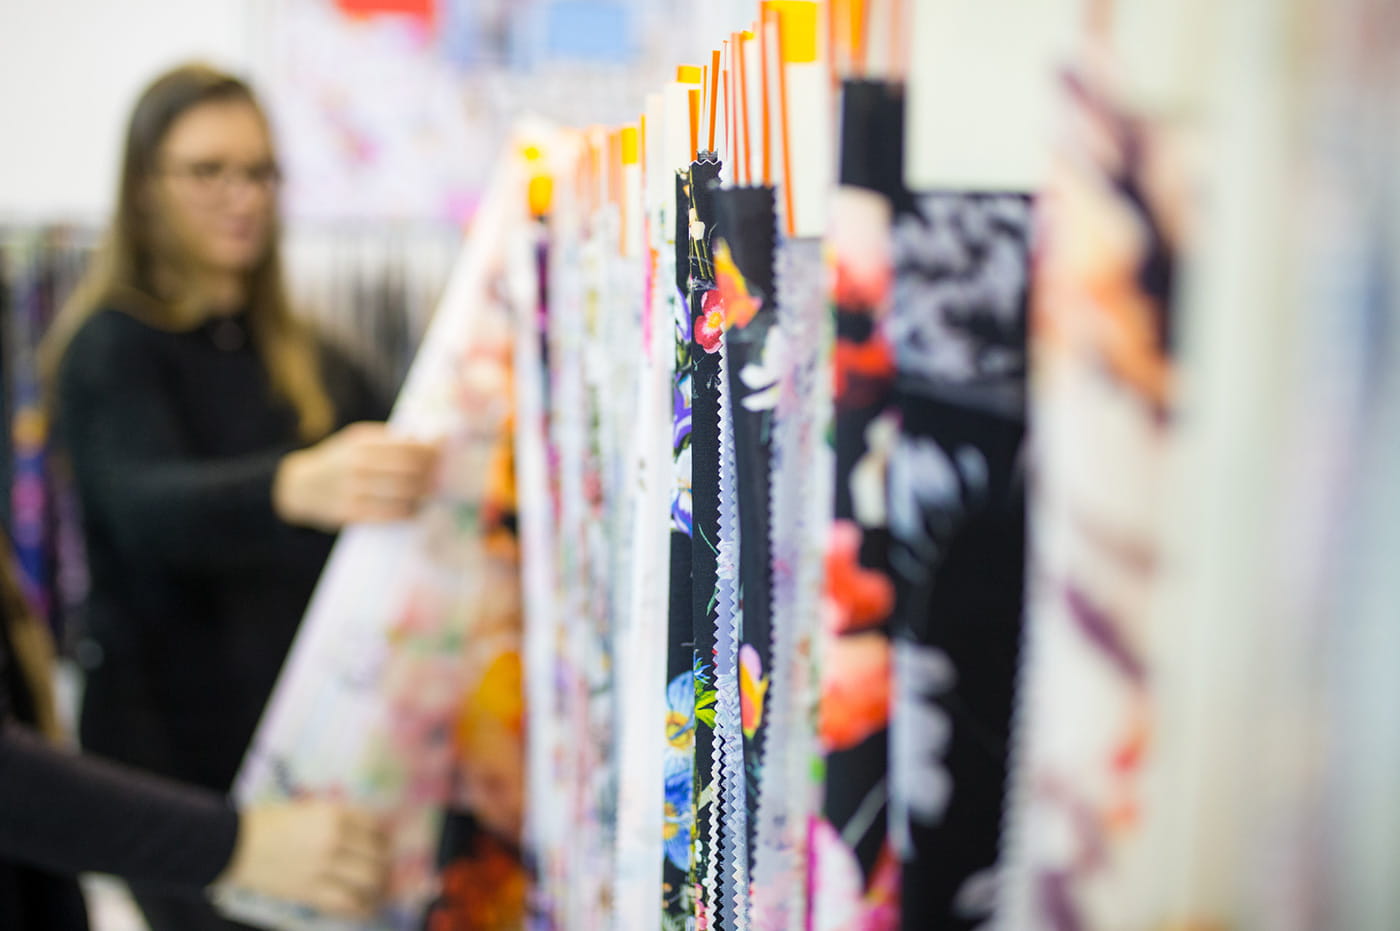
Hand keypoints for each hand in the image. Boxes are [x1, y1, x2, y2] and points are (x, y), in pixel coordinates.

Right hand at [218, 800, 389, 918]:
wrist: (233, 844)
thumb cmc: (268, 823)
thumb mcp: (308, 810)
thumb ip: (337, 819)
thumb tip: (366, 833)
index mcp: (334, 815)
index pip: (376, 828)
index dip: (384, 839)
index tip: (385, 846)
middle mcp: (334, 839)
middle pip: (377, 856)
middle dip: (385, 864)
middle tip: (385, 870)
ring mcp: (323, 867)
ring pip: (369, 880)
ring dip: (379, 887)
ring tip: (379, 890)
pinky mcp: (309, 892)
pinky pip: (347, 903)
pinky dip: (362, 907)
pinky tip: (367, 907)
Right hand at [274, 422, 439, 530]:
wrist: (300, 487)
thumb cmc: (340, 461)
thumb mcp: (357, 441)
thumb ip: (389, 440)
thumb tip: (429, 439)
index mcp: (361, 443)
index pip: (407, 446)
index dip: (431, 451)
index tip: (445, 454)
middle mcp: (356, 464)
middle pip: (408, 470)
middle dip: (431, 474)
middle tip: (445, 477)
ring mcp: (352, 490)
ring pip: (401, 493)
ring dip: (423, 495)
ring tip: (433, 494)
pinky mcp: (350, 513)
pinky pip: (388, 514)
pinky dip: (408, 512)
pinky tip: (417, 510)